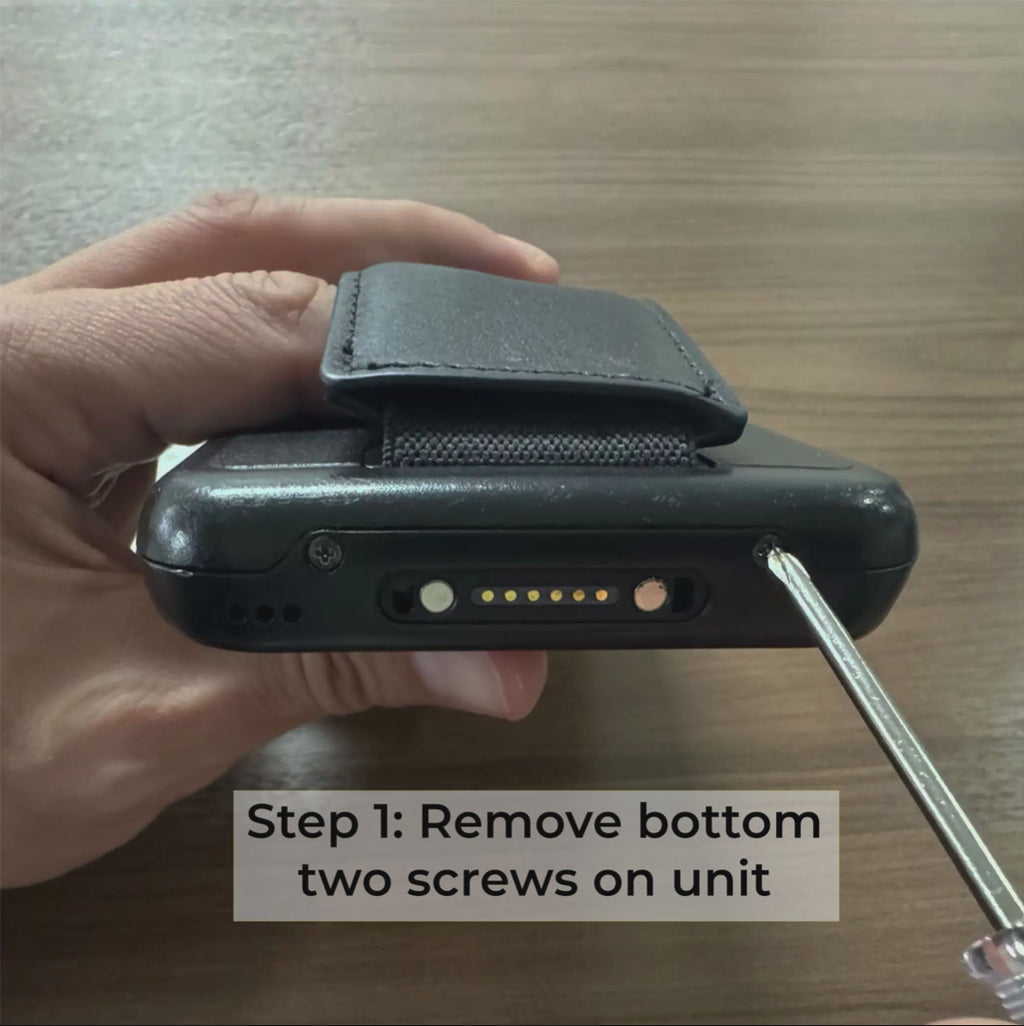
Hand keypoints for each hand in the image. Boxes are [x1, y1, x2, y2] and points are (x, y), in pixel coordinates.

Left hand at [0, 192, 556, 886]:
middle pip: (234, 240)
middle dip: (390, 248)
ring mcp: (33, 359)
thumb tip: (492, 663)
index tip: (493, 402)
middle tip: (514, 283)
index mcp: (12, 380)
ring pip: (209, 269)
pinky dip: (285, 341)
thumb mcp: (137, 724)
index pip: (246, 321)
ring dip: (338, 280)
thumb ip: (323, 672)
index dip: (386, 364)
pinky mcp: (52, 403)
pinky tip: (344, 381)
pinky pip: (187, 332)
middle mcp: (17, 334)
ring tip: (448, 322)